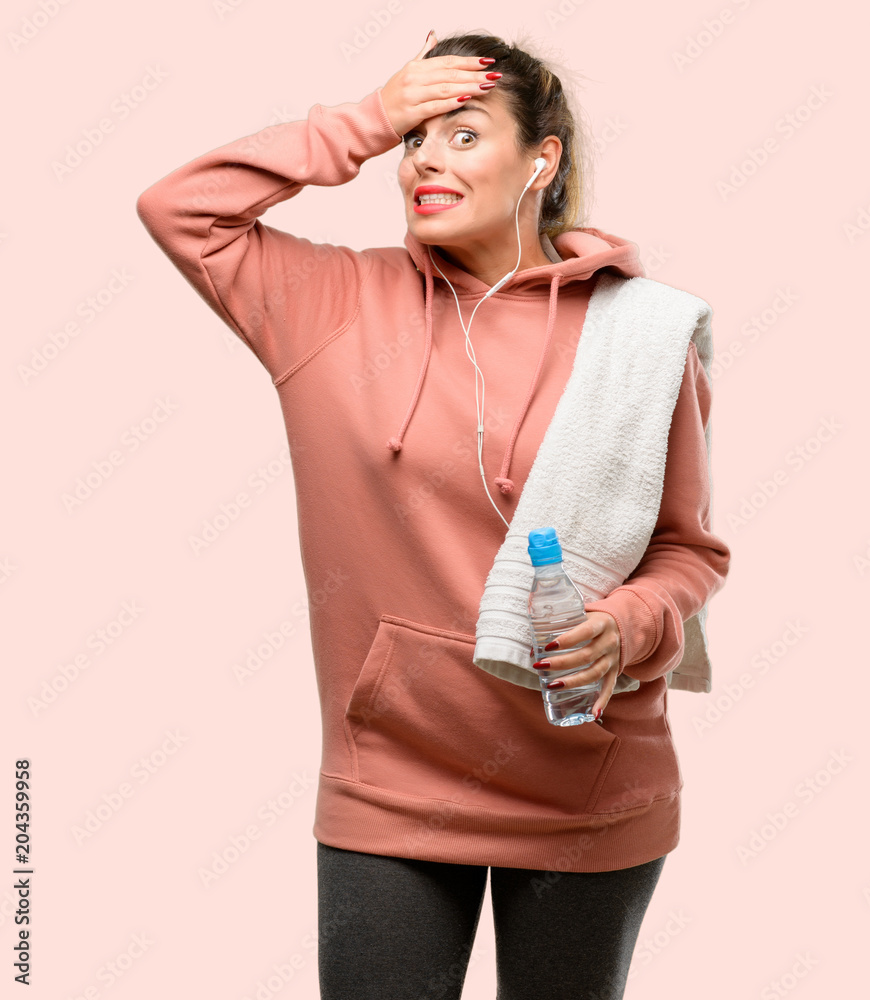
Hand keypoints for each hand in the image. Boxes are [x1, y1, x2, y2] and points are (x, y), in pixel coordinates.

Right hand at [380, 30, 500, 137]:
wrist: (374, 117)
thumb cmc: (394, 96)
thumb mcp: (408, 71)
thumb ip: (423, 54)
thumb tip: (433, 35)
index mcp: (417, 67)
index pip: (448, 62)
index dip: (469, 62)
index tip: (488, 63)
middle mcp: (414, 78)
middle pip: (450, 74)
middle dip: (474, 74)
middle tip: (494, 76)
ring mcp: (412, 95)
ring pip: (445, 88)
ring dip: (468, 87)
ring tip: (486, 87)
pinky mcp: (411, 112)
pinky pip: (434, 106)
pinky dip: (450, 102)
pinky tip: (465, 99)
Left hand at [530, 612, 621, 718]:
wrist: (623, 625)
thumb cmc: (594, 621)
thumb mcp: (582, 616)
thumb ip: (560, 629)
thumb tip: (533, 651)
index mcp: (602, 624)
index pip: (585, 632)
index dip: (567, 639)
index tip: (548, 646)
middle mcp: (610, 641)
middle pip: (587, 655)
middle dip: (562, 663)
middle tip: (541, 667)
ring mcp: (614, 658)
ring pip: (595, 673)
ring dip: (574, 682)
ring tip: (553, 686)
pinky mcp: (615, 670)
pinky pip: (610, 687)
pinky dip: (602, 701)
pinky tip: (593, 713)